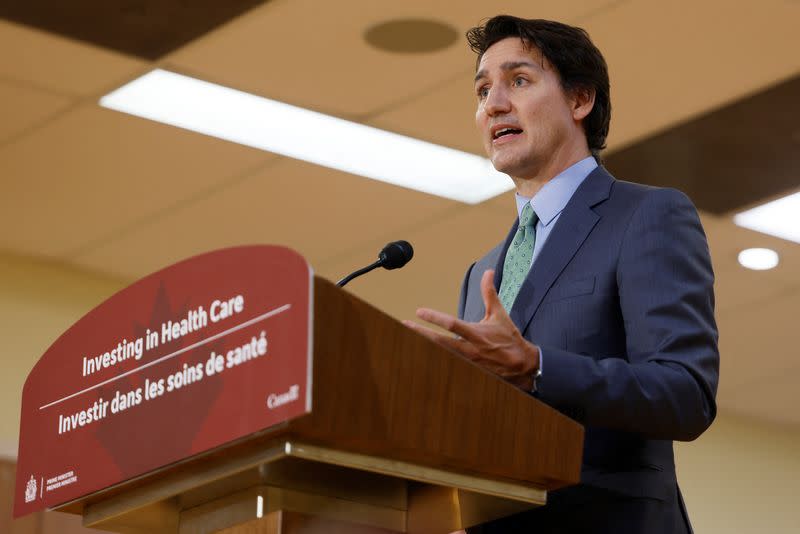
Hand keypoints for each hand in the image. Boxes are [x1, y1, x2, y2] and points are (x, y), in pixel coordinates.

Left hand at [404, 269, 539, 389]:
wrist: (521, 366)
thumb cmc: (509, 338)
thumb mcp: (500, 314)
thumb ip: (490, 293)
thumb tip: (488, 272)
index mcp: (476, 334)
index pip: (452, 325)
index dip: (434, 318)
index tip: (419, 311)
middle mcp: (469, 348)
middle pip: (439, 341)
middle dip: (421, 333)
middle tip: (405, 324)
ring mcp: (466, 360)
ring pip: (440, 350)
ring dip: (425, 341)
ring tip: (409, 332)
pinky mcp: (467, 366)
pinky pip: (447, 357)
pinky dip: (435, 351)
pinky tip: (424, 345)